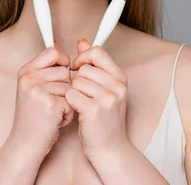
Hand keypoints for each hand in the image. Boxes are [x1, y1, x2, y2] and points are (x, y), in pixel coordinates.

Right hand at [7, 47, 73, 158]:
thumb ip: (44, 69)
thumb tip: (58, 46)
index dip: (63, 61)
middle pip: (65, 70)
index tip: (61, 75)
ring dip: (68, 101)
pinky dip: (68, 114)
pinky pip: (72, 101)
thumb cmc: (32, 117)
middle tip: (52, 101)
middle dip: (65, 87)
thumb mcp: (32, 88)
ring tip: (54, 112)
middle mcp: (30, 79)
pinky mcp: (51, 104)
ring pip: (70, 86)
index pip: (53, 52)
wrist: (26, 143)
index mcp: (25, 71)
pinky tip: (56, 120)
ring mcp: (39, 91)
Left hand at [65, 39, 130, 158]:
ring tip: (82, 104)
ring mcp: (107, 98)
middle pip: (84, 68)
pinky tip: (77, 111)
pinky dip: (70, 102)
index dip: (83, 57)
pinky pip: (71, 94)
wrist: (110, 148)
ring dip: (73, 92)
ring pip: (76, 81)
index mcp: (120, 77)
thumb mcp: (104, 88)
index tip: (77, 67)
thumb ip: (93, 63)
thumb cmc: (104, 117)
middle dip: (77, 80)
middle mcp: (117, 86)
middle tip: (83, 95)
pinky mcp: (94, 110)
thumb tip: (82, 41)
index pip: (97, 52)